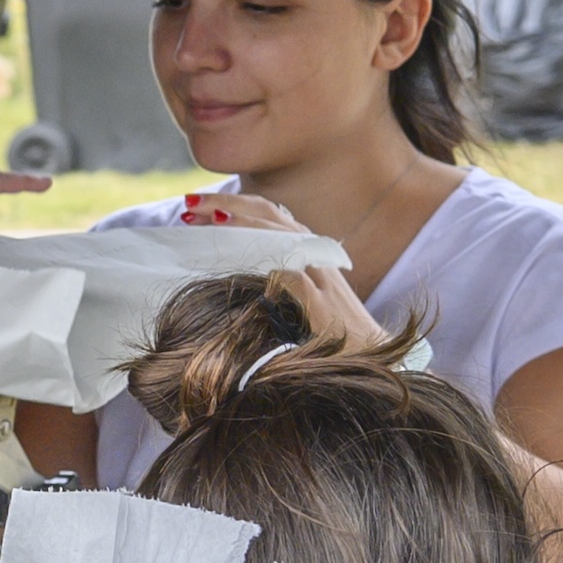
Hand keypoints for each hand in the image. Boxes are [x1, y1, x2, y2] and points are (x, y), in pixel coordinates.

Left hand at [172, 194, 390, 352]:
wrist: (373, 356)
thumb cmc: (334, 332)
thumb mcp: (304, 296)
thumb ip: (278, 276)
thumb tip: (237, 266)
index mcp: (310, 250)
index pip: (270, 215)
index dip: (234, 205)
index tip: (198, 208)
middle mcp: (316, 256)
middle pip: (270, 216)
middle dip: (227, 205)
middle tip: (190, 205)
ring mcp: (320, 278)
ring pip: (279, 235)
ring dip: (239, 223)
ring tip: (204, 218)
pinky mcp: (320, 306)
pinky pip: (288, 276)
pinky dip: (262, 263)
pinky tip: (233, 256)